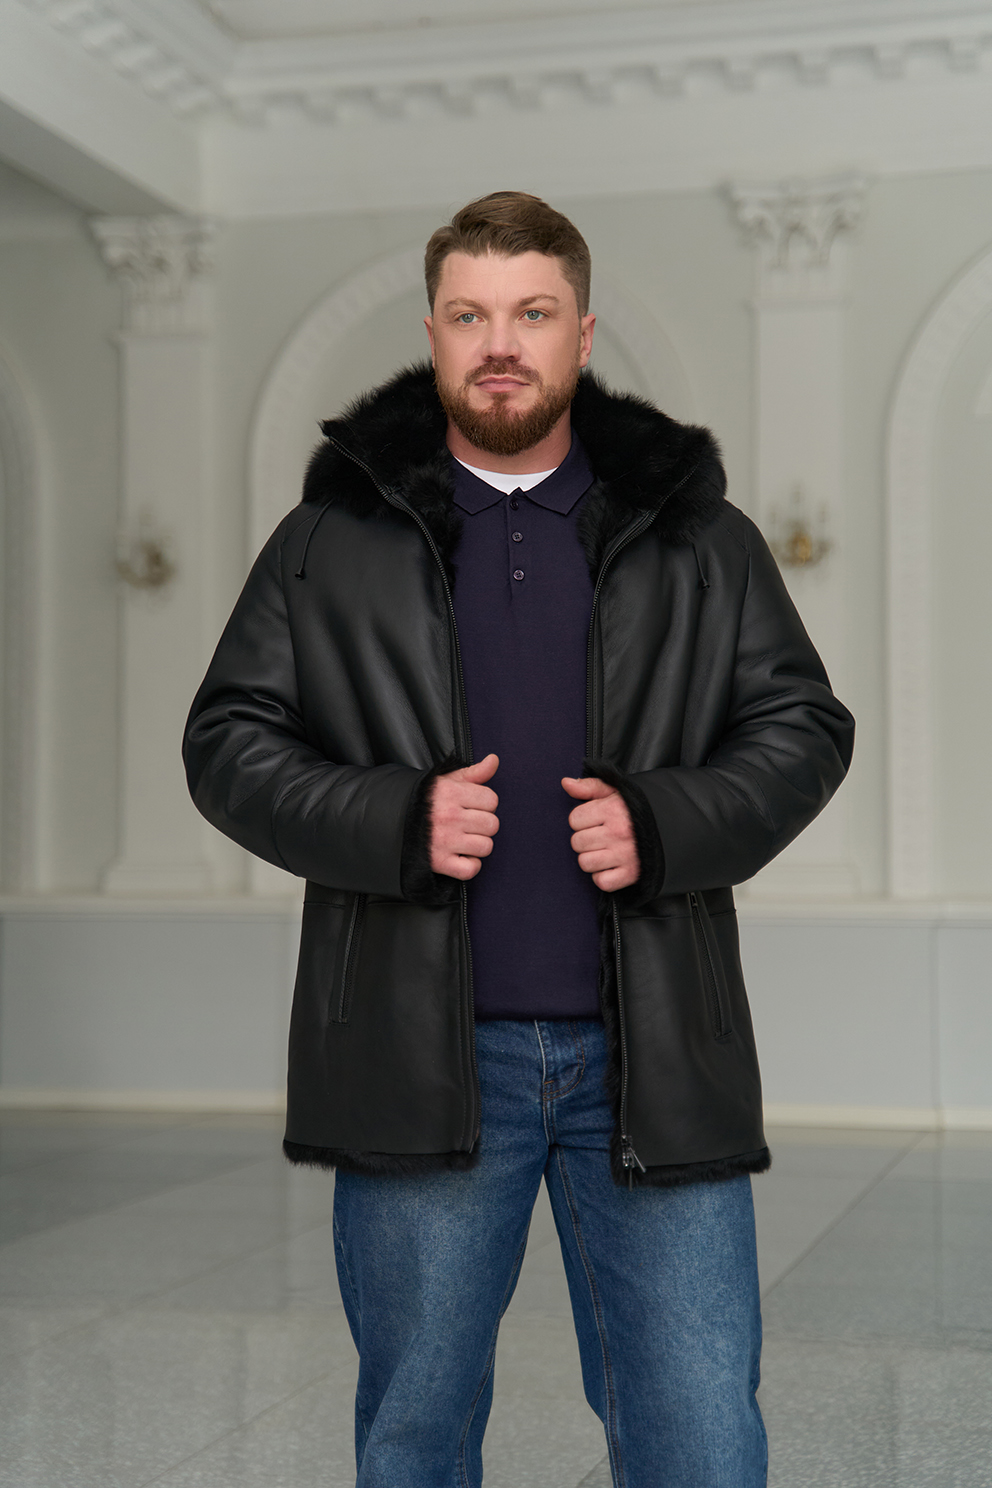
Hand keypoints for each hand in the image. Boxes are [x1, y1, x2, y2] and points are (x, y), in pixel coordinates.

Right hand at [430, 754, 499, 880]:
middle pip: (492, 824)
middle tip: (468, 823)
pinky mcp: (439, 862)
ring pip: (486, 847)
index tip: (471, 806)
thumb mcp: (446, 780)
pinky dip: (470, 866)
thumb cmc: (422, 799)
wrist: (390, 820)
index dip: (484, 803)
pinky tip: (461, 855)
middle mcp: (449, 817)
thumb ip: (473, 772)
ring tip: (464, 838)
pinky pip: (471, 869)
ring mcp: (445, 841)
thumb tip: (494, 760)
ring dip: (478, 845)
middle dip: (483, 824)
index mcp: (452, 793)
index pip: (491, 800)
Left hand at [561, 776, 638, 891]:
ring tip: (604, 850)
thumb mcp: (618, 790)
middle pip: (577, 842)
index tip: (595, 820)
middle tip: (600, 836)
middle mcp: (618, 832)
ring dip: (591, 858)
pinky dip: (603, 877)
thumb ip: (590, 786)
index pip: (574, 819)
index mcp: (613, 809)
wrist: (676, 826)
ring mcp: (625, 855)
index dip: (582, 820)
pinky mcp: (632, 874)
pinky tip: (611, 865)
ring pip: (585, 863)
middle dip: (585, 839)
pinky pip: (602, 882)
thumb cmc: (641, 808)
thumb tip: (566, 783)